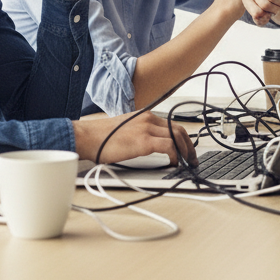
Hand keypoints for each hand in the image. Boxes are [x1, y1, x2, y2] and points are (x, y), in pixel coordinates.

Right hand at [72, 112, 196, 164]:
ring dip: (186, 151)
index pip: (171, 123)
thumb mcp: (124, 129)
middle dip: (189, 144)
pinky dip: (176, 155)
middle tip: (192, 158)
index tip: (187, 148)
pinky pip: (169, 146)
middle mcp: (148, 119)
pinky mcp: (144, 141)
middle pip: (179, 129)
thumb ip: (139, 132)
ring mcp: (147, 128)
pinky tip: (175, 163)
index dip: (183, 137)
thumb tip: (151, 145)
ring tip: (188, 163)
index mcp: (144, 116)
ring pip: (177, 136)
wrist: (86, 137)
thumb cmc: (100, 137)